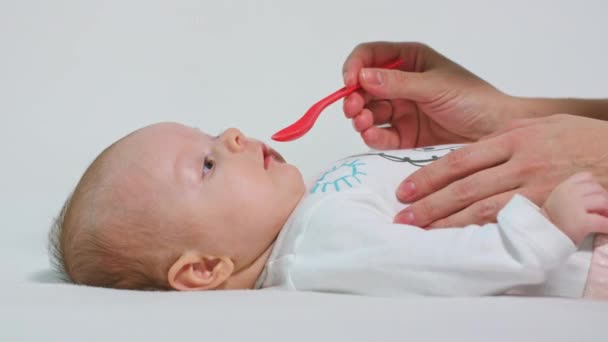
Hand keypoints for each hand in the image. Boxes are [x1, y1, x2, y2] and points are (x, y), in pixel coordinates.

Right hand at [342, 41, 512, 148]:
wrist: (495, 132)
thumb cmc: (474, 100)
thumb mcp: (434, 86)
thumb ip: (397, 82)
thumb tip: (363, 76)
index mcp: (409, 60)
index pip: (370, 56)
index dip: (355, 67)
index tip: (349, 82)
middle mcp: (401, 84)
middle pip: (364, 87)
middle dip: (355, 97)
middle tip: (354, 109)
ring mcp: (401, 110)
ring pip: (369, 112)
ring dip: (361, 117)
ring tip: (363, 124)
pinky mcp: (404, 135)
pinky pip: (380, 135)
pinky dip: (372, 136)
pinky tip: (371, 135)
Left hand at [394, 114, 607, 227]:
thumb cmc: (582, 138)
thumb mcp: (540, 125)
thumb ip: (503, 137)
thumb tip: (469, 153)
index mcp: (513, 137)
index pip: (458, 160)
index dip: (428, 177)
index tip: (405, 191)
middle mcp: (521, 162)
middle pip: (464, 187)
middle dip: (429, 205)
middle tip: (403, 218)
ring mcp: (537, 188)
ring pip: (482, 209)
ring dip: (448, 224)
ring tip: (422, 234)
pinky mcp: (551, 210)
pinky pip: (510, 224)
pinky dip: (483, 234)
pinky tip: (463, 243)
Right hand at [542, 172, 607, 244]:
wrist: (542, 238)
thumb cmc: (554, 220)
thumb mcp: (559, 199)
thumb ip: (574, 192)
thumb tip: (600, 194)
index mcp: (564, 187)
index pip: (587, 177)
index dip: (594, 187)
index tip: (592, 199)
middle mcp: (569, 193)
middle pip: (598, 189)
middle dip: (603, 200)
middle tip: (601, 213)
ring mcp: (575, 206)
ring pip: (603, 201)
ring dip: (606, 211)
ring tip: (602, 219)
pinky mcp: (581, 222)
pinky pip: (604, 222)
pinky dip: (607, 227)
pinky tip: (605, 230)